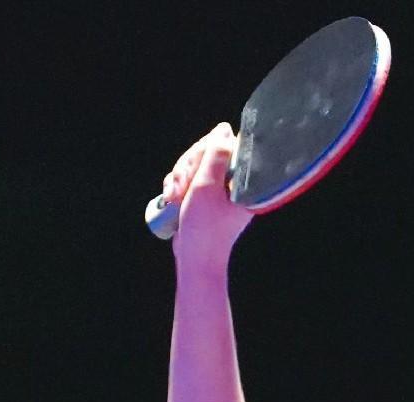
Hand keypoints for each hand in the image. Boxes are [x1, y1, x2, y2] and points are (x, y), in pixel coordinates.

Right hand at [160, 122, 253, 269]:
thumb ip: (216, 155)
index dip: (205, 150)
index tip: (197, 167)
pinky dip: (176, 187)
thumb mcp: (208, 185)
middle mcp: (232, 185)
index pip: (226, 146)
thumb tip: (224, 129)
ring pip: (193, 165)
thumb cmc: (204, 227)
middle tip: (182, 185)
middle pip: (206, 153)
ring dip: (179, 178)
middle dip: (188, 166)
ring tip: (174, 197)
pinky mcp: (203, 198)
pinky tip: (170, 200)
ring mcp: (217, 192)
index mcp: (242, 182)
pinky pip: (186, 179)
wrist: (195, 260)